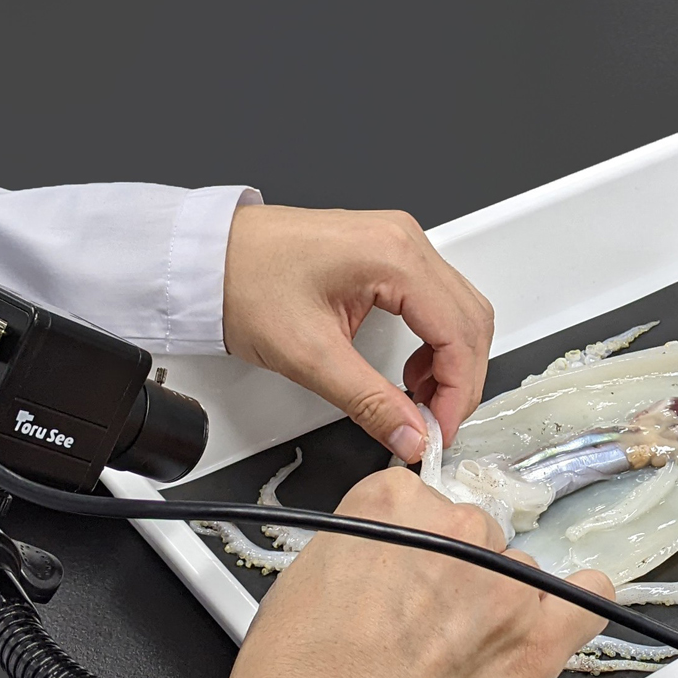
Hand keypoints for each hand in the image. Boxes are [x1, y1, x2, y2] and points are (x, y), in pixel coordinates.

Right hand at [215, 468, 613, 677]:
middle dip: (452, 572)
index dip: (406, 543)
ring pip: (519, 570)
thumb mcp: (298, 582)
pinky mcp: (538, 644)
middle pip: (473, 532)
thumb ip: (360, 546)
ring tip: (454, 655)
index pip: (418, 498)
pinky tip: (550, 624)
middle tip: (418, 626)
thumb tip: (387, 551)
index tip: (398, 573)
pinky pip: (588, 599)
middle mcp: (455, 532)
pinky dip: (577, 605)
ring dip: (497, 600)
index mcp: (391, 506)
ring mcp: (505, 587)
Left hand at [222, 205, 493, 460]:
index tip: (438, 430)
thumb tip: (411, 436)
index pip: (459, 332)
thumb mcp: (309, 356)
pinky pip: (435, 300)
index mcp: (393, 256)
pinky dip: (434, 342)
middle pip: (470, 320)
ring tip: (418, 402)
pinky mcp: (386, 254)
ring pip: (459, 310)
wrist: (206, 258)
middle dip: (460, 381)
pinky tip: (410, 371)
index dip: (457, 391)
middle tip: (434, 425)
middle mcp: (404, 241)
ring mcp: (398, 244)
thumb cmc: (243, 282)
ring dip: (450, 362)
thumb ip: (370, 402)